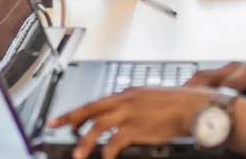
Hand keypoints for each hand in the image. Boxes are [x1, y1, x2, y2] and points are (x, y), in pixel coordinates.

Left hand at [50, 87, 221, 158]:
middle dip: (70, 118)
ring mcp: (129, 114)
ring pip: (98, 126)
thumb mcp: (148, 97)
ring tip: (77, 154)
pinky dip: (107, 152)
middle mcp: (123, 100)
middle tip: (54, 125)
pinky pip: (115, 142)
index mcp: (125, 93)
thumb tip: (121, 110)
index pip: (95, 102)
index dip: (78, 111)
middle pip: (90, 109)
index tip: (64, 118)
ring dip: (86, 141)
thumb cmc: (175, 104)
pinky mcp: (137, 128)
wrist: (191, 106)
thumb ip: (132, 104)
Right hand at [187, 60, 245, 107]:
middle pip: (212, 74)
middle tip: (184, 98)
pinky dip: (191, 85)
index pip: (234, 80)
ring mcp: (224, 68)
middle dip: (197, 86)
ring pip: (203, 74)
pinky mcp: (218, 71)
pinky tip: (182, 94)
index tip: (212, 99)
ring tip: (177, 97)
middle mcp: (234, 68)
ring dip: (189, 85)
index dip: (223, 89)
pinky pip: (201, 76)